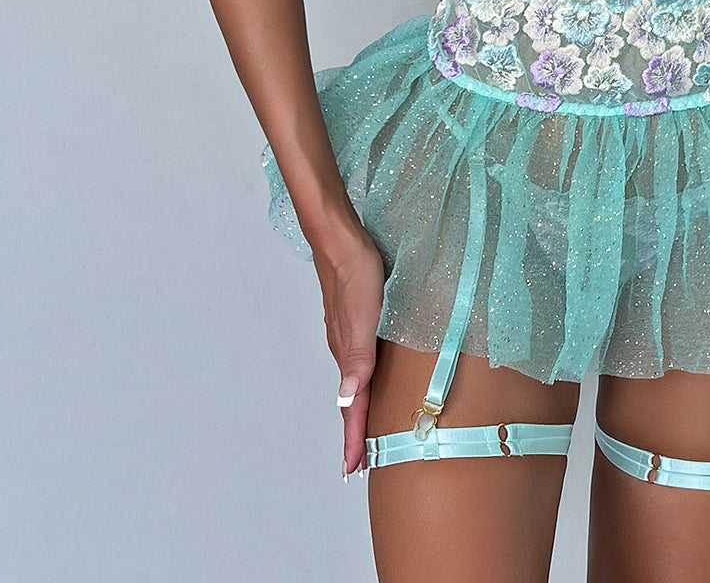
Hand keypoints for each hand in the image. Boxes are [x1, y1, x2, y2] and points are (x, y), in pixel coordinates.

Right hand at [313, 227, 385, 477]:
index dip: (353, 440)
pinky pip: (358, 361)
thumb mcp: (364, 317)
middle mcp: (345, 350)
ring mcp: (347, 335)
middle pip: (351, 400)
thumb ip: (357, 359)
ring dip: (359, 407)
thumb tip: (346, 400)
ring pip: (354, 380)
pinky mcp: (353, 320)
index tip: (351, 471)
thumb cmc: (357, 273)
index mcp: (348, 355)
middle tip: (358, 462)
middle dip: (355, 432)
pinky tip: (369, 378)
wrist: (340, 239)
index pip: (352, 408)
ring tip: (364, 428)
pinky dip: (363, 381)